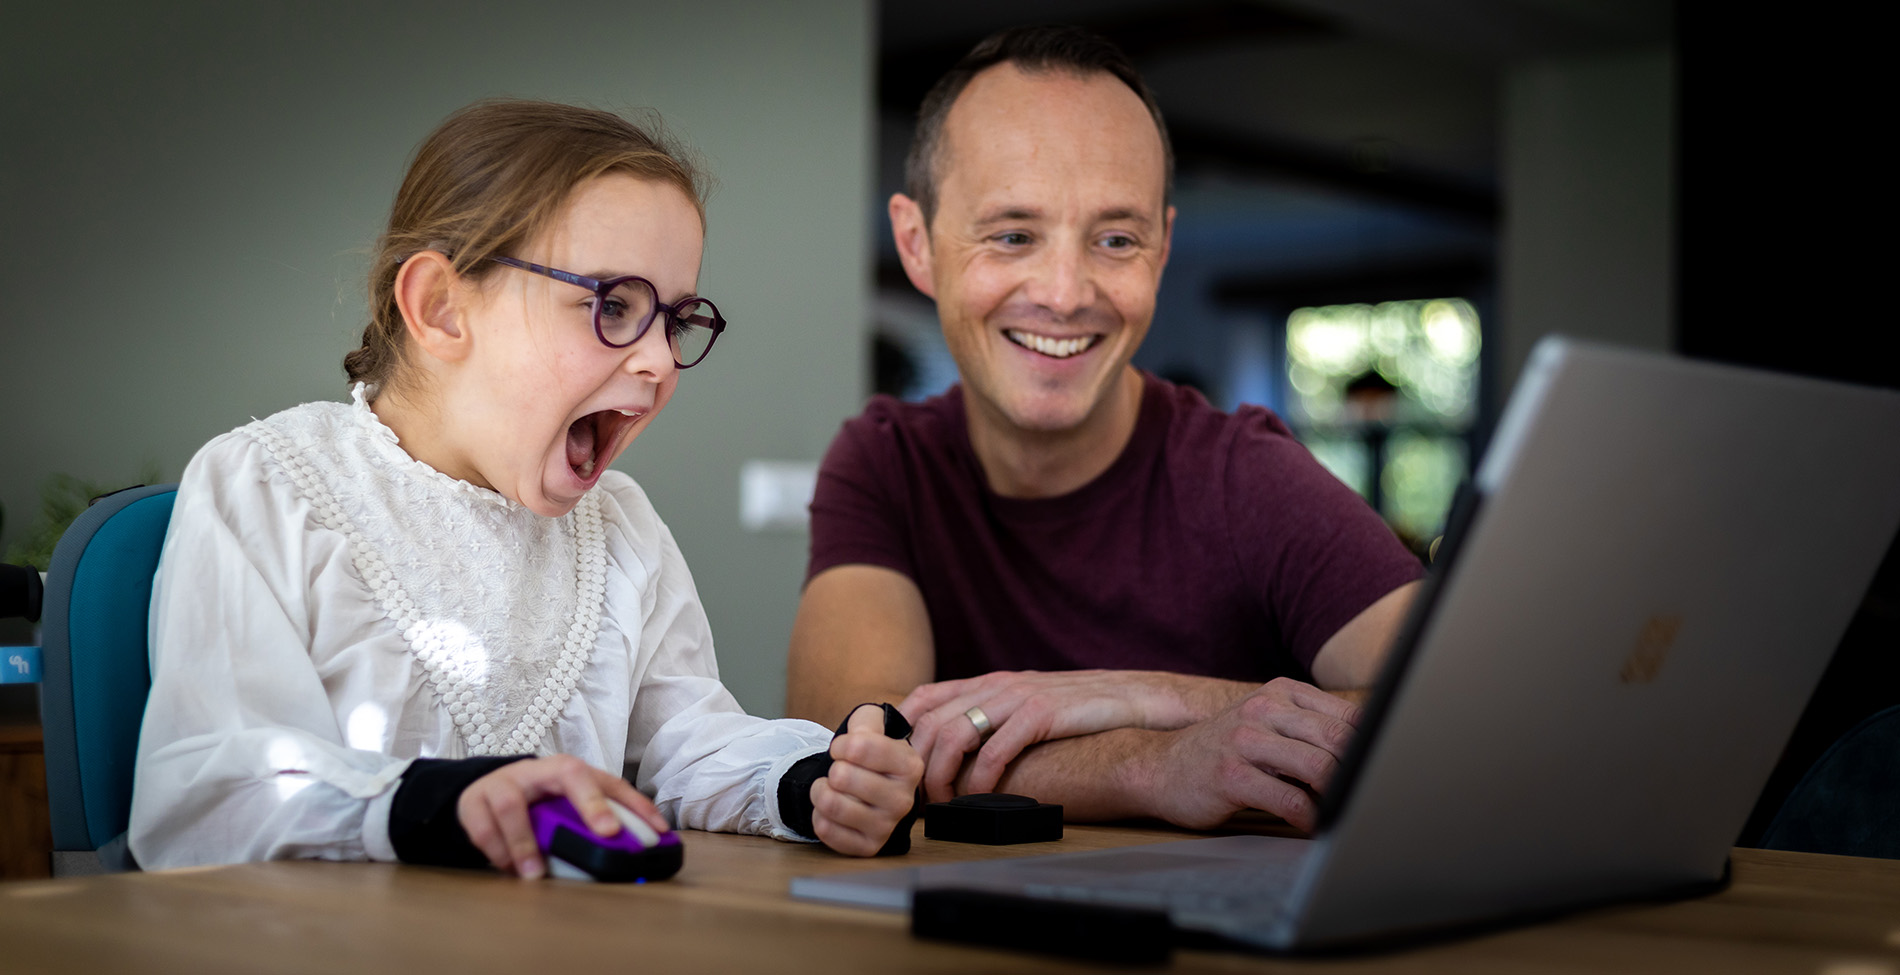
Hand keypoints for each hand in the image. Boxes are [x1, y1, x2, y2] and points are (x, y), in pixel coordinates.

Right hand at [457, 754, 667, 878]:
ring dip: (524, 843)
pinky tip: (508, 868)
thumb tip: (642, 844)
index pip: (599, 779)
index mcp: (566, 770)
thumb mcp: (567, 804)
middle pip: (566, 773)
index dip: (622, 803)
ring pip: (512, 806)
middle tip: (603, 835)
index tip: (634, 831)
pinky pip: (482, 826)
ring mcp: (502, 782)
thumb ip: (599, 819)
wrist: (486, 788)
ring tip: (534, 874)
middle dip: (587, 804)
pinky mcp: (473, 801)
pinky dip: (495, 851)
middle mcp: (537, 770)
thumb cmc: (538, 800)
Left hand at [810, 704, 924, 855]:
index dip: (842, 745)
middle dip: (832, 769)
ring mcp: (887, 826)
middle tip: (840, 773)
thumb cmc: (869, 758)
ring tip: (830, 789)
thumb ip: (868, 720)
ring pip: (832, 804)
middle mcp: (904, 799)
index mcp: (910, 766)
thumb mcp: (872, 729)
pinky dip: (819, 816)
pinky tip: (831, 811)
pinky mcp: (868, 847)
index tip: (842, 749)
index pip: (860, 747)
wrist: (866, 790)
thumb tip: (859, 736)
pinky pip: (826, 829)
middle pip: (842, 776)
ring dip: (820, 792)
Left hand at [901, 670, 1251, 802]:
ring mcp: (1018, 697)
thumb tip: (956, 752)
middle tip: (916, 797)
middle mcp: (997, 684)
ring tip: (942, 803)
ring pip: (954, 734)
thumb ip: (994, 716)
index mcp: (989, 682)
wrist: (1133, 698)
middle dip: (915, 764)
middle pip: (931, 720)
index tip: (897, 768)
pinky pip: (995, 749)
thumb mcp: (1027, 703)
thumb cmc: (1079, 710)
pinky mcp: (1040, 714)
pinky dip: (979, 779)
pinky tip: (978, 799)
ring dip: (941, 775)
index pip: (924, 697)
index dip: (901, 732)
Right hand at [1144, 677, 1361, 831]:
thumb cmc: (1224, 750)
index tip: (1388, 768)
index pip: (1347, 714)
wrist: (1161, 767)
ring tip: (1344, 811)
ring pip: (1318, 767)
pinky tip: (1312, 826)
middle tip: (1372, 795)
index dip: (1375, 744)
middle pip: (1339, 738)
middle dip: (1361, 771)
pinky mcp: (1231, 775)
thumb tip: (1371, 751)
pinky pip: (1288, 800)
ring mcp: (1245, 740)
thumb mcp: (1266, 723)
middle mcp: (1263, 709)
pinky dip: (1310, 819)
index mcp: (1280, 692)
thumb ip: (1310, 728)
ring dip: (1339, 796)